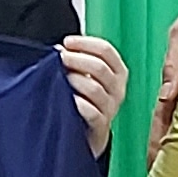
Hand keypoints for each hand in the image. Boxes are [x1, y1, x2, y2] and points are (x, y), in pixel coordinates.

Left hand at [60, 31, 127, 157]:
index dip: (85, 43)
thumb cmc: (86, 100)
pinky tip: (65, 99)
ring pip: (94, 89)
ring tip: (59, 78)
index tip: (67, 42)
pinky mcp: (101, 125)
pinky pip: (91, 112)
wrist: (90, 134)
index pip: (106, 50)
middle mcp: (118, 89)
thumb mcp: (89, 77)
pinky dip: (77, 103)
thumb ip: (79, 61)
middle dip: (76, 59)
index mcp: (118, 73)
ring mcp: (111, 108)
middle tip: (59, 58)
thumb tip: (59, 49)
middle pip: (100, 68)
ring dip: (74, 80)